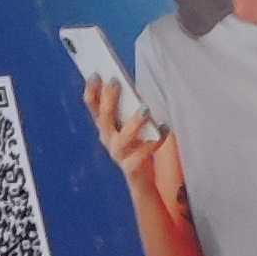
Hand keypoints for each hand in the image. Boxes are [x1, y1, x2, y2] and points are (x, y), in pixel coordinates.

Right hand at [84, 69, 161, 188]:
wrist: (142, 181)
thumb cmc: (139, 145)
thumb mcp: (131, 125)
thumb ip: (130, 109)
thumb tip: (135, 89)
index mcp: (105, 127)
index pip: (93, 107)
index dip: (92, 91)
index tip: (95, 74)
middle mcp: (108, 139)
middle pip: (105, 118)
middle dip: (109, 99)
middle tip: (115, 81)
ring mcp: (118, 154)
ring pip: (124, 136)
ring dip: (134, 122)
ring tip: (144, 109)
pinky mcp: (132, 167)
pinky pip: (145, 152)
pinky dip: (156, 139)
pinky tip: (164, 128)